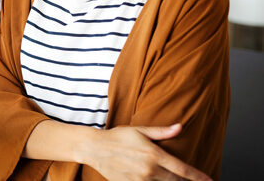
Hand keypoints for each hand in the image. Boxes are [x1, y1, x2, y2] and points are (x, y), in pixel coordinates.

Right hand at [84, 124, 211, 180]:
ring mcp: (140, 180)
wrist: (94, 148)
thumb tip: (179, 127)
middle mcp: (149, 169)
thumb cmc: (117, 137)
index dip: (198, 177)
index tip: (209, 180)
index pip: (183, 169)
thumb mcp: (139, 131)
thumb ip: (161, 132)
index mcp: (154, 154)